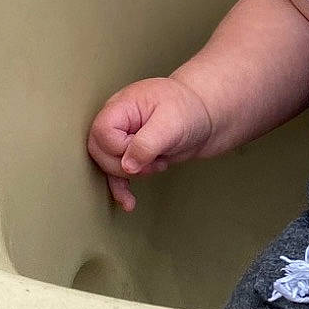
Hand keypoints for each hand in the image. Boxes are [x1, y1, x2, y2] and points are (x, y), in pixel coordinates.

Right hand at [87, 76, 211, 210]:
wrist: (209, 116)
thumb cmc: (191, 110)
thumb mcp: (171, 123)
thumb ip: (146, 143)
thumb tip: (127, 166)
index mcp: (122, 106)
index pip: (102, 132)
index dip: (120, 147)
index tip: (145, 147)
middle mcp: (118, 121)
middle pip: (98, 151)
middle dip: (125, 164)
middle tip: (153, 160)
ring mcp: (124, 137)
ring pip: (106, 165)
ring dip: (129, 176)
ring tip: (156, 167)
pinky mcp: (133, 153)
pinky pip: (118, 173)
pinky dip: (123, 189)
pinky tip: (128, 202)